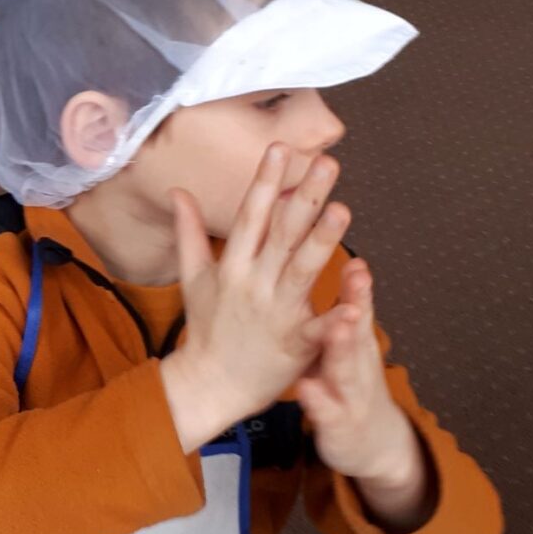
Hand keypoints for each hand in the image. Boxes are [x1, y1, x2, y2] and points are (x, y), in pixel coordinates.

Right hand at [161, 146, 349, 450]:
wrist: (208, 386)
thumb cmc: (206, 329)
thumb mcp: (193, 278)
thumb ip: (189, 232)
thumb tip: (178, 191)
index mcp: (233, 266)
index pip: (250, 215)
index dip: (265, 180)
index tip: (280, 148)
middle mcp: (253, 283)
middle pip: (281, 234)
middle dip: (304, 197)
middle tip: (327, 163)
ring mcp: (274, 312)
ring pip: (301, 270)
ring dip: (321, 240)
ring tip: (343, 209)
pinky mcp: (293, 343)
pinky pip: (317, 328)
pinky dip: (335, 317)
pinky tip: (354, 303)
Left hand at [297, 258, 429, 530]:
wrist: (371, 443)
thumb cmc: (349, 381)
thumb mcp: (347, 346)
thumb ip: (343, 310)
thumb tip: (341, 263)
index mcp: (357, 341)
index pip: (357, 304)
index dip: (358, 281)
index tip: (355, 252)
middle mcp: (359, 363)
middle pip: (360, 328)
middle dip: (359, 301)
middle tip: (357, 272)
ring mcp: (350, 393)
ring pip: (347, 368)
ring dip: (343, 347)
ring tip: (338, 325)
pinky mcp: (337, 423)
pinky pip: (325, 410)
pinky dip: (317, 399)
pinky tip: (306, 388)